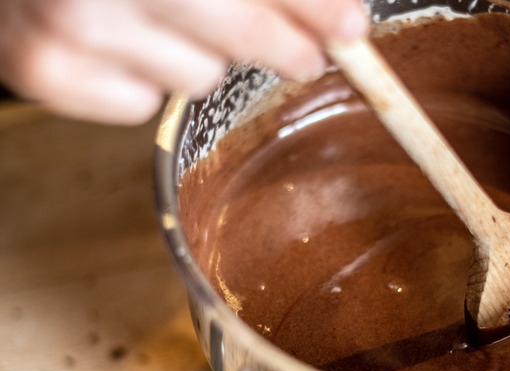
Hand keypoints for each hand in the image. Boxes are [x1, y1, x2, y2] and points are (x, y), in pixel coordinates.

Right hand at [0, 0, 367, 124]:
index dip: (314, 7)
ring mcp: (66, 31)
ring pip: (199, 78)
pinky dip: (148, 81)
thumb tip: (327, 11)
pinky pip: (144, 106)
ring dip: (205, 57)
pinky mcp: (45, 75)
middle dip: (282, 46)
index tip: (350, 27)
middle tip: (305, 54)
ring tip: (172, 22)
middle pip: (237, 37)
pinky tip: (129, 49)